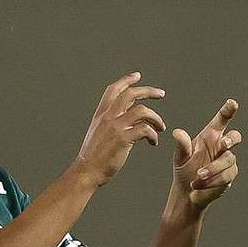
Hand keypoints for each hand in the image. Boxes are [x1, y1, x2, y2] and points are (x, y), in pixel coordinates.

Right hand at [74, 72, 166, 186]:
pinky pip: (145, 130)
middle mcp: (107, 117)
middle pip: (130, 94)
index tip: (137, 76)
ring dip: (156, 118)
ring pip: (142, 111)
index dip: (126, 80)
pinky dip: (153, 135)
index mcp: (100, 114)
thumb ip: (110, 122)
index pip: (113, 90)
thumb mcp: (97, 133)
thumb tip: (127, 118)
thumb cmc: (93, 156)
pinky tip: (154, 142)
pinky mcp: (123, 139)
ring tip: (161, 127)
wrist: (87, 170)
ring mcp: (115, 127)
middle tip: (161, 94)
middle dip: (148, 91)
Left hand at [170, 99, 241, 209]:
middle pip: (235, 137)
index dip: (228, 111)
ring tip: (197, 176)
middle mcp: (221, 146)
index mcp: (210, 136)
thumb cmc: (185, 169)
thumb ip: (181, 145)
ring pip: (228, 160)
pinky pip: (225, 176)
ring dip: (213, 169)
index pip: (221, 120)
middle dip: (231, 139)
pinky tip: (198, 185)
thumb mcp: (180, 157)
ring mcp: (228, 160)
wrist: (188, 191)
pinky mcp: (230, 175)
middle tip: (224, 144)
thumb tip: (177, 132)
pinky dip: (211, 181)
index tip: (232, 103)